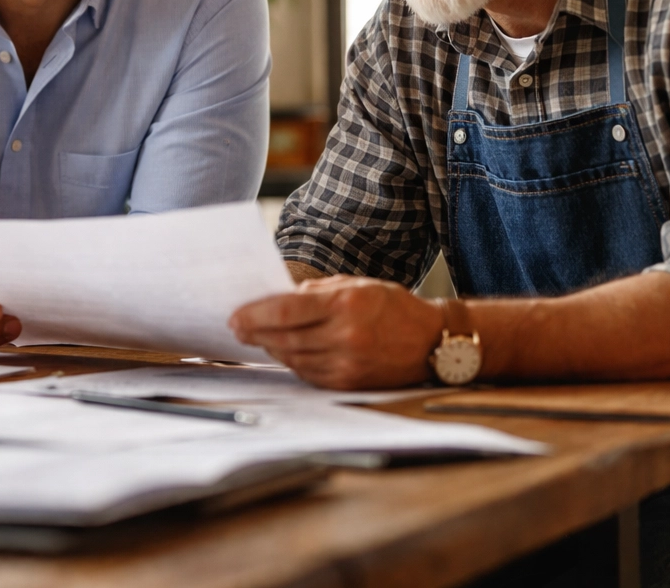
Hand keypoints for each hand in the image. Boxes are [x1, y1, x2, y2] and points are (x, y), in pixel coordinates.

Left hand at [228, 275, 444, 388]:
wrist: (433, 342)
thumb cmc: (393, 307)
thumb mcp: (357, 285)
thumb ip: (317, 291)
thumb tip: (279, 297)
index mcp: (346, 304)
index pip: (286, 310)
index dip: (255, 315)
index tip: (236, 316)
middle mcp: (346, 336)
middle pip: (284, 338)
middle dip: (256, 333)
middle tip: (238, 329)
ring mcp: (348, 364)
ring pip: (293, 358)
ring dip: (271, 349)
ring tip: (258, 338)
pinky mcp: (349, 383)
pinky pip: (309, 374)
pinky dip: (293, 363)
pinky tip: (285, 353)